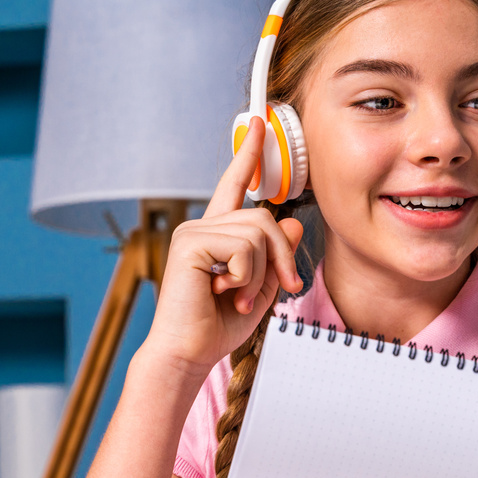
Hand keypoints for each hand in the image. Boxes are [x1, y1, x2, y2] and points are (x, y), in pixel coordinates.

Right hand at [144, 117, 305, 374]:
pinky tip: (226, 292)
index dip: (248, 155)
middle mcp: (201, 227)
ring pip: (257, 232)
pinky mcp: (190, 243)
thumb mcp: (260, 289)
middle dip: (283, 255)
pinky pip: (243, 247)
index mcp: (215, 235)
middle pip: (264, 217)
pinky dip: (247, 276)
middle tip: (286, 287)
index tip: (259, 123)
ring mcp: (193, 233)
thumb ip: (275, 256)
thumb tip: (290, 220)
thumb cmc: (216, 328)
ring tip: (241, 296)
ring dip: (262, 271)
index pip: (233, 186)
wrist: (188, 354)